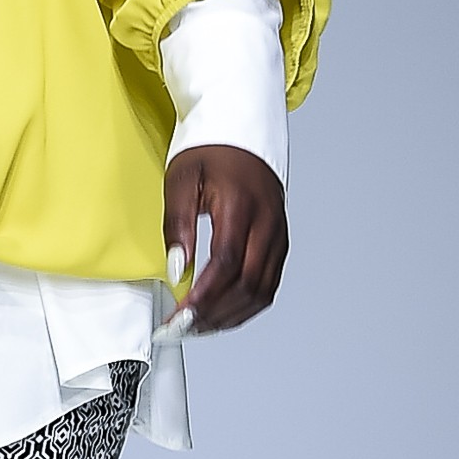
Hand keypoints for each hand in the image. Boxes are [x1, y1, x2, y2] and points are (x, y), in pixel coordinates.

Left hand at [163, 144, 287, 333]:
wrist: (241, 131)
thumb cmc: (211, 150)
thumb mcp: (181, 180)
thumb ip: (178, 226)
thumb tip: (178, 269)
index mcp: (242, 205)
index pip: (226, 264)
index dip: (203, 297)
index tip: (179, 315)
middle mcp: (268, 223)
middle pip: (247, 285)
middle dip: (213, 314)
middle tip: (182, 328)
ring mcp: (278, 234)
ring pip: (261, 292)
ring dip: (229, 315)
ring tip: (198, 326)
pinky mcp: (280, 242)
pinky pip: (268, 285)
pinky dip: (245, 306)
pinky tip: (222, 312)